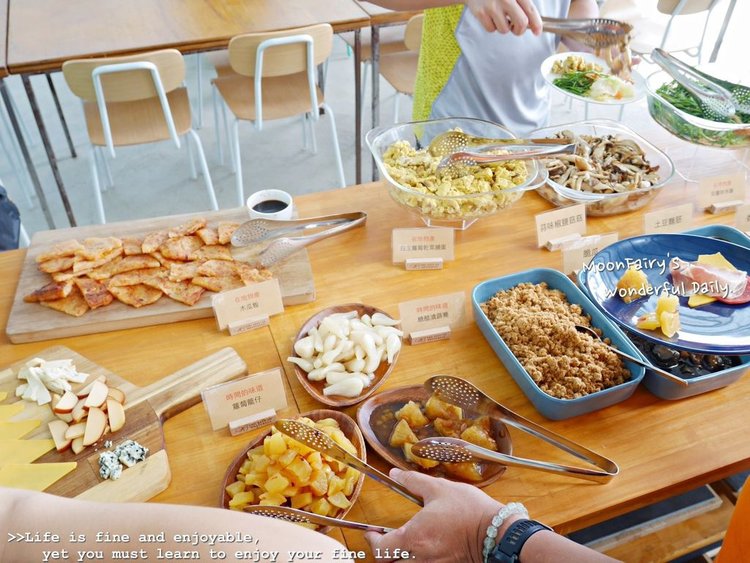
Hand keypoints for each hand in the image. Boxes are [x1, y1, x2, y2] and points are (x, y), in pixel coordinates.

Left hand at [364, 468, 516, 562]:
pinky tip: (422, 550)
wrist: (498, 534)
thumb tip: (394, 474)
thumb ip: (413, 481)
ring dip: (399, 559)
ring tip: (402, 545)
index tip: (372, 531)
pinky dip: (415, 561)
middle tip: (384, 539)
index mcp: (414, 538)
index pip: (381, 548)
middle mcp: (420, 558)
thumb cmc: (470, 511)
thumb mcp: (439, 489)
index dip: (372, 540)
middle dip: (383, 553)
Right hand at [464, 0, 542, 35]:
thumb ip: (522, 4)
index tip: (537, 32)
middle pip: (521, 23)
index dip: (536, 23)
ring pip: (504, 29)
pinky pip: (491, 29)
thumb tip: (532, 23)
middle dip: (519, 30)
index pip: (530, 10)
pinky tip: (489, 16)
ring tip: (498, 16)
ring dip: (503, 27)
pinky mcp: (481, 13)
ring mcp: (492, 6)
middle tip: (515, 29)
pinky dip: (491, 26)